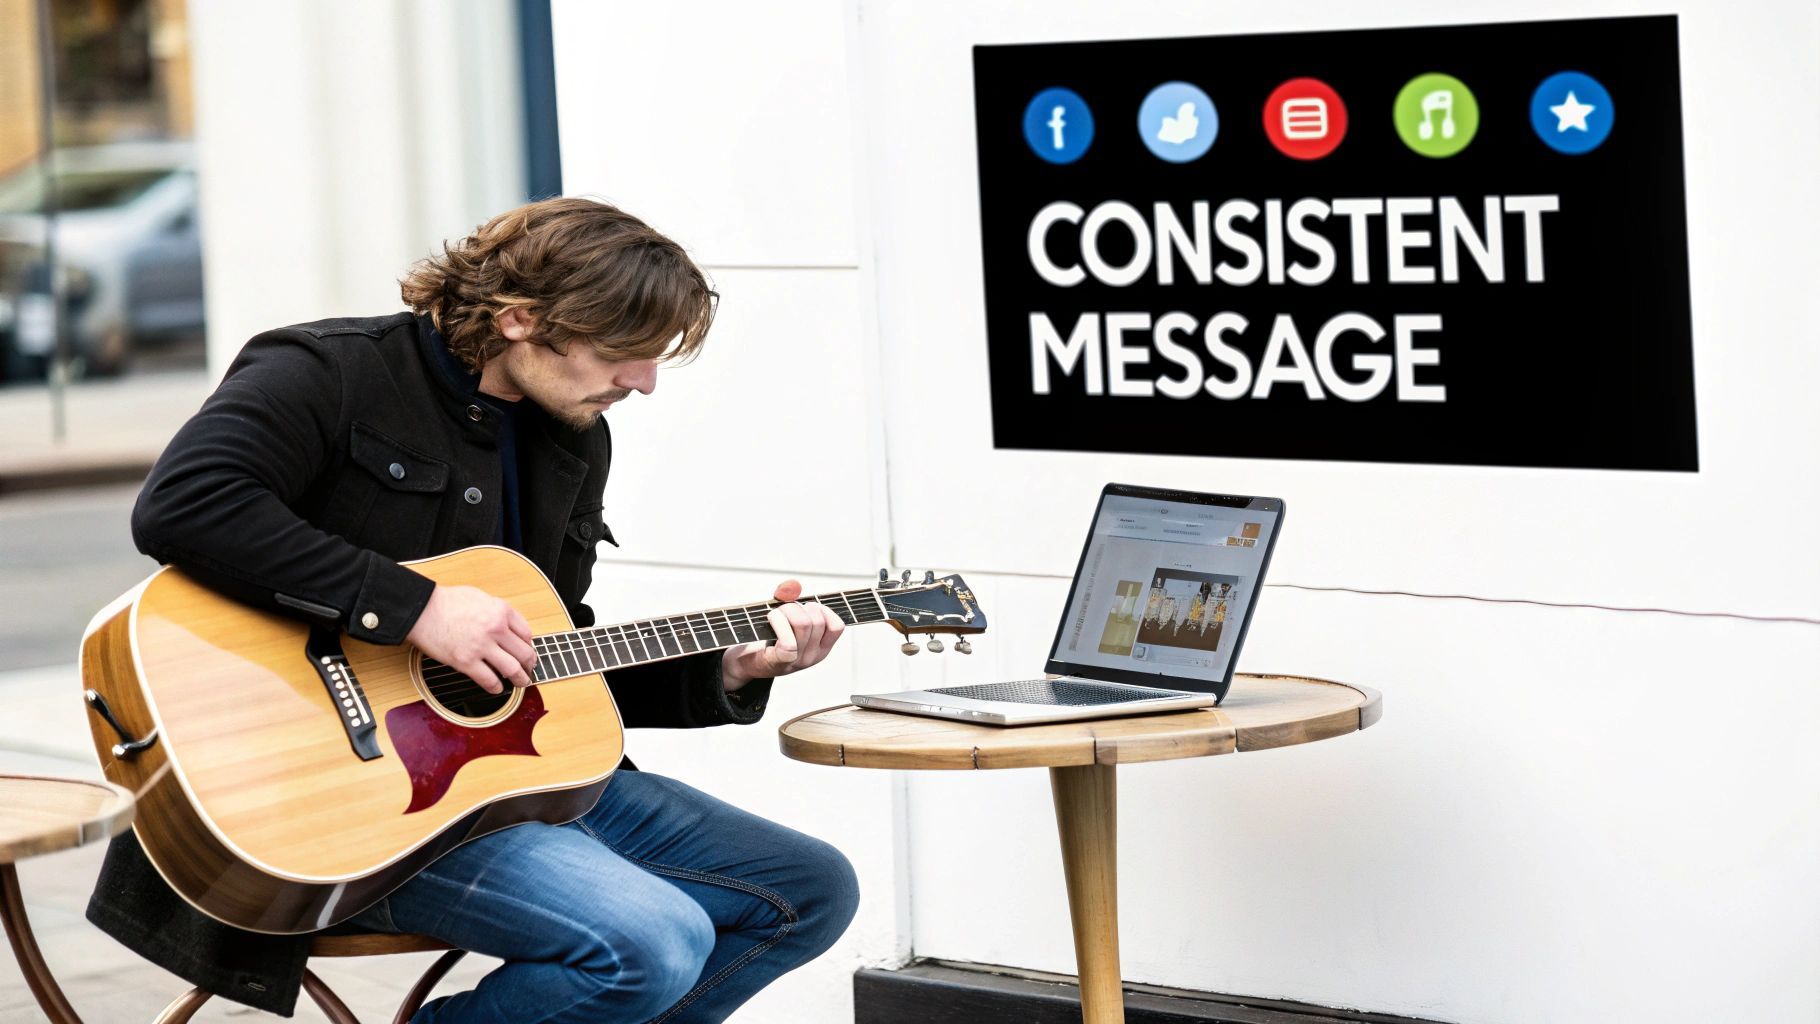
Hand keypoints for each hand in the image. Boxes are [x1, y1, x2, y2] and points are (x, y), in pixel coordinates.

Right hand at [406, 585, 537, 693]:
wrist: (422, 610)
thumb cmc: (447, 601)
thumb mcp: (481, 597)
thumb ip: (498, 611)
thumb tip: (509, 625)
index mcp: (501, 611)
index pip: (527, 634)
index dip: (528, 645)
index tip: (527, 650)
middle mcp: (496, 628)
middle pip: (524, 653)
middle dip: (530, 665)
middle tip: (530, 669)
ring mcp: (482, 646)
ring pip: (512, 669)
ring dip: (520, 679)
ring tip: (521, 682)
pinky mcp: (466, 662)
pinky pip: (489, 680)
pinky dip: (496, 687)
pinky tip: (497, 688)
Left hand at [721, 579, 844, 690]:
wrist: (746, 661)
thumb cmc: (766, 638)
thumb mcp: (784, 617)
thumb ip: (790, 598)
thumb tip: (792, 585)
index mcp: (821, 648)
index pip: (837, 626)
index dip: (823, 610)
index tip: (805, 608)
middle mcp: (813, 656)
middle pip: (817, 620)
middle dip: (797, 606)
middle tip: (782, 610)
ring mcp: (799, 661)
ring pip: (803, 624)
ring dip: (786, 610)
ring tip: (774, 614)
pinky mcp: (781, 663)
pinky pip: (789, 642)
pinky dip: (778, 623)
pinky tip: (770, 619)